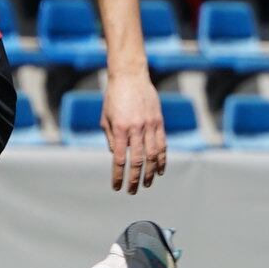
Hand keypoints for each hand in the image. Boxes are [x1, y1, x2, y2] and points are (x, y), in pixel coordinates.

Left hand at [102, 70, 166, 194]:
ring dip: (151, 172)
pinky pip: (162, 144)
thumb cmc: (114, 97)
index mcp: (120, 129)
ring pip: (153, 155)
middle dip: (135, 179)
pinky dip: (162, 159)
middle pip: (138, 161)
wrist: (130, 76)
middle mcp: (136, 128)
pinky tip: (160, 170)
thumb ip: (111, 138)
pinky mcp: (159, 121)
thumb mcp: (106, 118)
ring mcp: (150, 125)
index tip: (117, 187)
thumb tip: (117, 155)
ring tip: (148, 184)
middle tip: (133, 191)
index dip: (118, 176)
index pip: (120, 159)